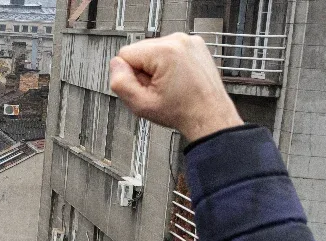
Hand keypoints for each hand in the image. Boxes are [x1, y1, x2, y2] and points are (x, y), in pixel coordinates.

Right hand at [109, 33, 242, 141]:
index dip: (130, 75)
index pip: (124, 54)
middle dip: (143, 70)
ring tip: (168, 84)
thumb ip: (120, 83)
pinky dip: (167, 64)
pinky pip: (167, 50)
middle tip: (157, 89)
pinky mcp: (194, 44)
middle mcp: (178, 40)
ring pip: (152, 51)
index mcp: (165, 51)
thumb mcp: (141, 105)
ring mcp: (189, 41)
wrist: (209, 115)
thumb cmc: (182, 111)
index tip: (145, 88)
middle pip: (139, 51)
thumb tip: (115, 65)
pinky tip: (176, 78)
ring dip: (155, 67)